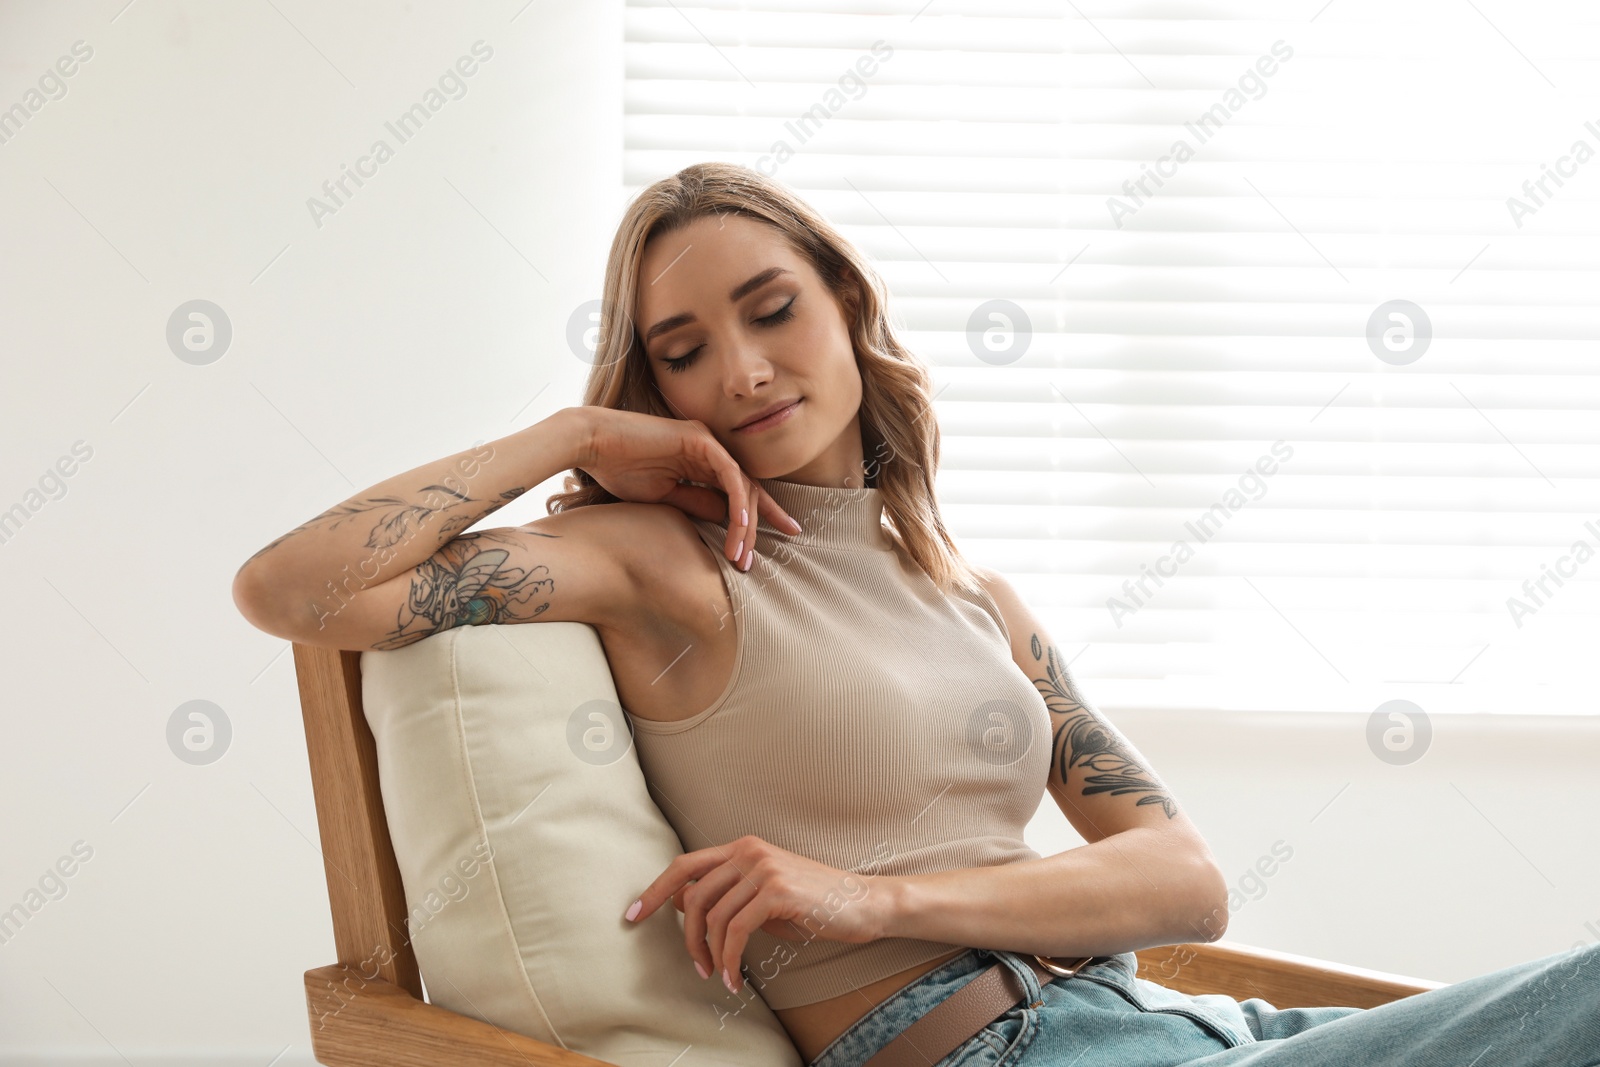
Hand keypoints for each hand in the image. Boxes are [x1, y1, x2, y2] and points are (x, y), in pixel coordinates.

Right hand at [572, 407, 802, 566]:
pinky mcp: (700, 439)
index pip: (742, 492)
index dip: (760, 517)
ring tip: (739, 553)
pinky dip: (737, 498)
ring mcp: (707, 442)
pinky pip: (728, 472)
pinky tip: (739, 523)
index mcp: (703, 463)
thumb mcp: (664, 496)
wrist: (593, 444)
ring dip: (744, 523)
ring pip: (742, 485)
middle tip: (750, 562)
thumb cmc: (620, 469)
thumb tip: (723, 518)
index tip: (777, 540)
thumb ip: (695, 503)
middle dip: (757, 528)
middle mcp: (711, 451)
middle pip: (749, 491)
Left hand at [623, 835, 886, 992]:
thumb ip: (727, 895)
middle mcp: (749, 851)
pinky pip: (736, 931)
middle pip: (693, 895)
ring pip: (713, 917)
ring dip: (712, 955)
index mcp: (742, 847)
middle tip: (695, 966)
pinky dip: (731, 960)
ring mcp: (763, 868)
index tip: (632, 915)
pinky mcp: (777, 891)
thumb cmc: (813, 904)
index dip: (654, 890)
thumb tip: (680, 903)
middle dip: (686, 937)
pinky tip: (736, 978)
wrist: (863, 904)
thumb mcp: (764, 896)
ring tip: (721, 975)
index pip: (684, 865)